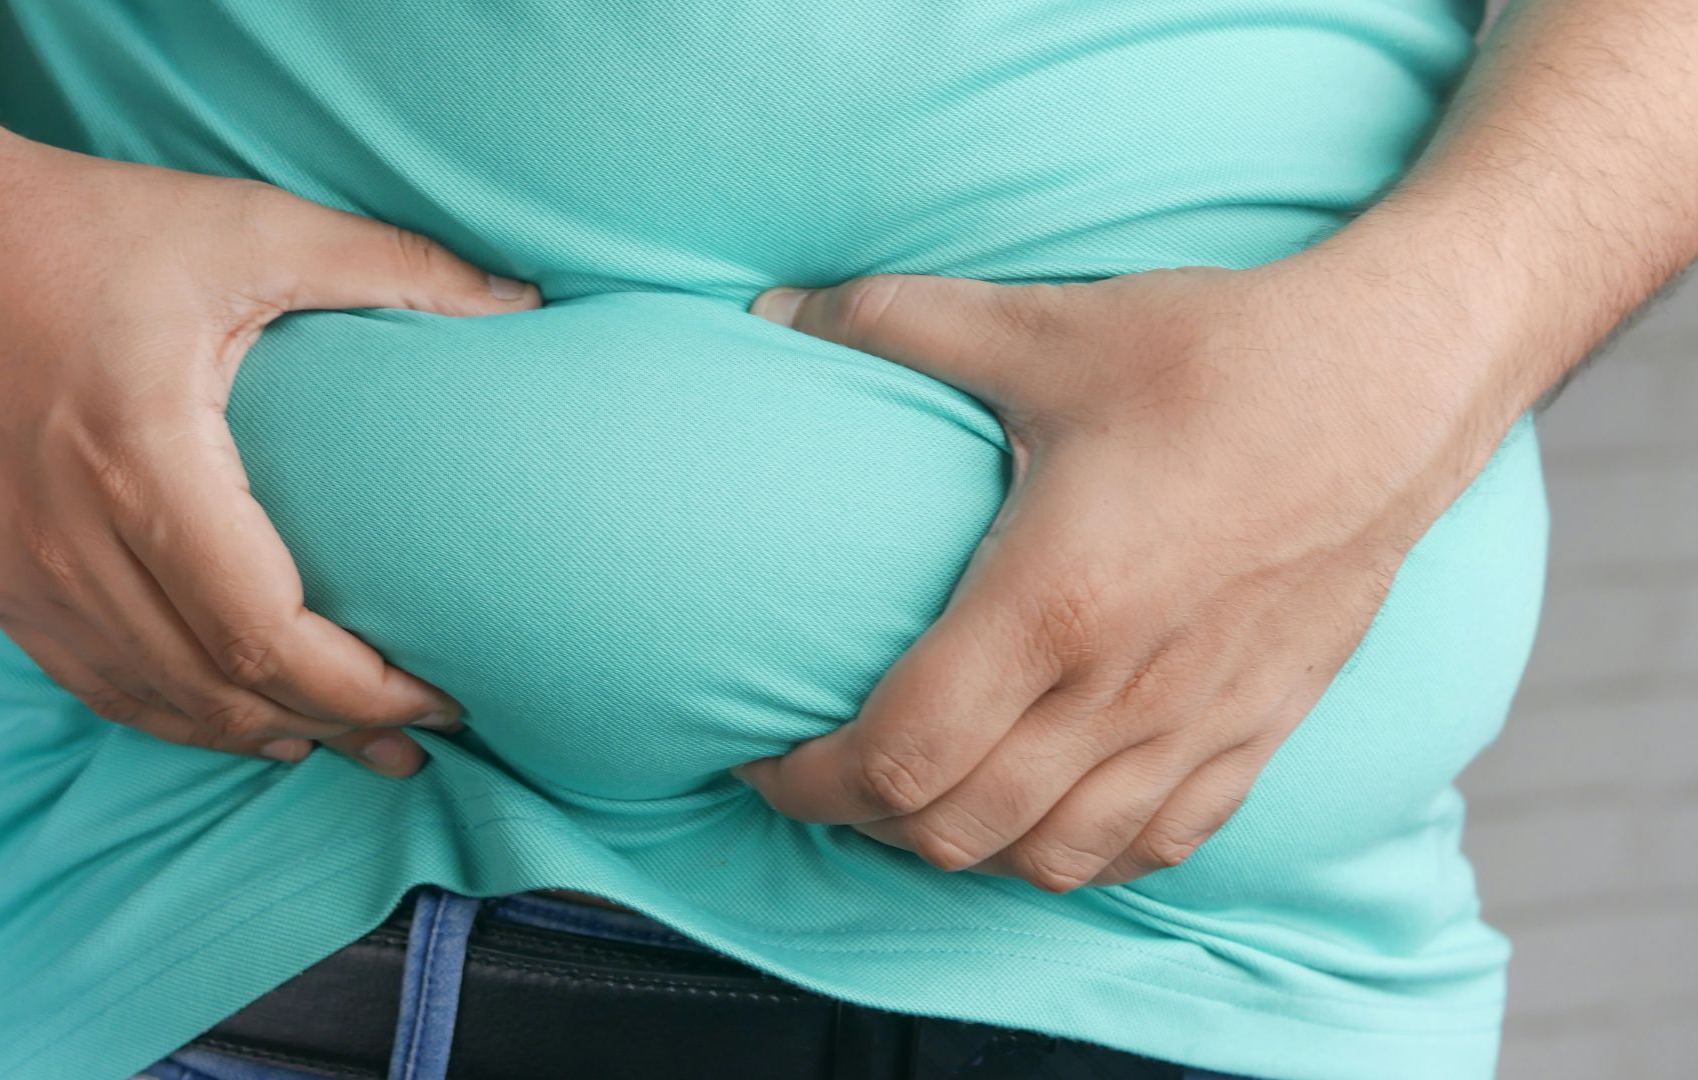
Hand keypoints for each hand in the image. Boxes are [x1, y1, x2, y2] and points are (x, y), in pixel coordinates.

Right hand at [0, 124, 541, 775]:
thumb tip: (521, 303)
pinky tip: (239, 722)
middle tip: (418, 743)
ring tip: (346, 746)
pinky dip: (175, 715)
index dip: (362, 688)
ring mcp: (16, 569)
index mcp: (142, 456)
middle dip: (334, 727)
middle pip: (221, 686)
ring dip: (259, 734)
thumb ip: (395, 266)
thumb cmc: (80, 225)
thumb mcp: (249, 225)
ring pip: (156, 702)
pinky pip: (94, 683)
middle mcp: (68, 534)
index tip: (440, 698)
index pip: (265, 631)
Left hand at [735, 256, 1505, 888]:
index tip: (764, 758)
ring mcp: (1198, 726)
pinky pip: (1155, 848)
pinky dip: (1077, 855)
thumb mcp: (1043, 327)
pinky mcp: (1260, 732)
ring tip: (920, 799)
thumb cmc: (1219, 356)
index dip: (809, 782)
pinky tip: (1043, 813)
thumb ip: (892, 323)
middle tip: (828, 774)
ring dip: (964, 849)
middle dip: (865, 823)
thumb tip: (769, 312)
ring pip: (1051, 859)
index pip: (899, 755)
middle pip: (957, 831)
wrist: (1399, 380)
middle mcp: (1122, 691)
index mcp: (1052, 604)